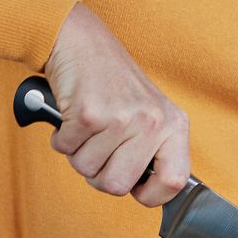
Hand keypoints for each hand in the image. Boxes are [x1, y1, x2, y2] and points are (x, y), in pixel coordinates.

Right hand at [41, 5, 190, 206]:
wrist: (81, 42)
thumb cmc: (112, 82)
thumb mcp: (148, 112)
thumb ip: (152, 149)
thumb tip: (149, 192)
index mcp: (174, 124)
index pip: (175, 181)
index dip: (152, 195)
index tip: (137, 189)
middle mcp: (152, 122)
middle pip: (118, 186)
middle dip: (99, 174)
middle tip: (98, 148)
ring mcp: (121, 118)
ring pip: (88, 170)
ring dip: (78, 153)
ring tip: (87, 126)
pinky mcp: (89, 114)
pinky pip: (66, 150)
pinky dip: (62, 138)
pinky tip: (72, 116)